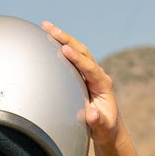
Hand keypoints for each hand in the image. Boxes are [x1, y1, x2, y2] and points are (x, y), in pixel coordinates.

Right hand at [42, 23, 120, 145]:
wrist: (109, 129)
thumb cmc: (105, 129)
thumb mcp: (103, 129)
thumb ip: (97, 121)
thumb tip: (91, 114)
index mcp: (103, 84)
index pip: (89, 67)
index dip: (77, 59)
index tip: (64, 49)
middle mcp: (98, 74)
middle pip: (82, 51)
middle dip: (66, 39)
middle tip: (49, 28)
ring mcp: (90, 73)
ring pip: (77, 50)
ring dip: (62, 38)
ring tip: (45, 27)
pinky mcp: (83, 74)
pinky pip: (73, 57)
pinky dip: (61, 47)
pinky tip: (47, 40)